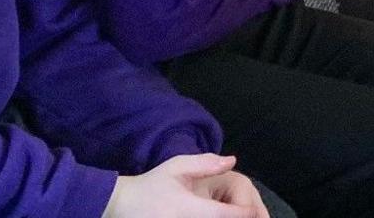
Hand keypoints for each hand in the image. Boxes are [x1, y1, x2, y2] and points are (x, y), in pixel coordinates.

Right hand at [105, 154, 265, 217]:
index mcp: (187, 207)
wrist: (121, 205)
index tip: (253, 210)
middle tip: (248, 214)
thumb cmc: (152, 184)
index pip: (223, 214)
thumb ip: (205, 164)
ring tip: (229, 215)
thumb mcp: (177, 167)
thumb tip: (232, 161)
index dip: (243, 212)